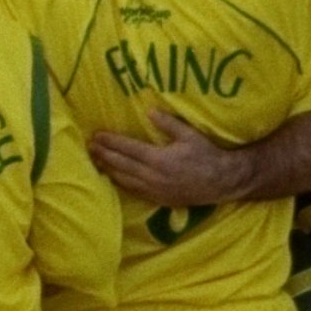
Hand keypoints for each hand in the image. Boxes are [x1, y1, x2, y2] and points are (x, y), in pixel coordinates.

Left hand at [87, 107, 248, 206]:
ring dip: (108, 169)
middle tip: (89, 147)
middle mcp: (153, 177)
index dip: (111, 142)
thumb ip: (169, 124)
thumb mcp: (190, 135)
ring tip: (95, 160)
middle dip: (104, 155)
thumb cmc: (207, 155)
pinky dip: (120, 183)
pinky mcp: (158, 199)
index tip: (97, 135)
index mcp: (159, 159)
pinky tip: (112, 177)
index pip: (128, 149)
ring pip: (124, 180)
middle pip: (121, 165)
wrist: (221, 182)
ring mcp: (155, 190)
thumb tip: (149, 111)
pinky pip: (134, 191)